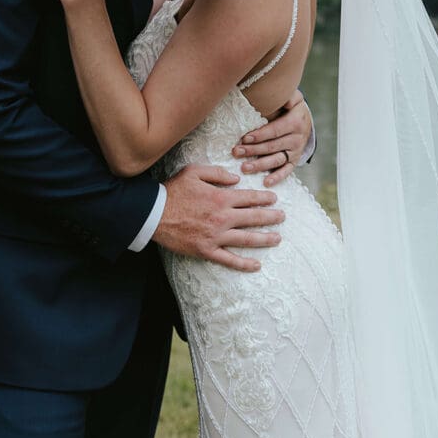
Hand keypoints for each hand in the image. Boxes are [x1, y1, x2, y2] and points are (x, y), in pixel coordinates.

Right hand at [153, 164, 284, 271]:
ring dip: (264, 239)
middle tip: (283, 217)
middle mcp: (222, 218)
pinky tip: (256, 265)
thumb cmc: (173, 190)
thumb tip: (236, 179)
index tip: (274, 199)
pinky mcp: (207, 250)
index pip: (248, 198)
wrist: (154, 214)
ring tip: (277, 238)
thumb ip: (217, 174)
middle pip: (253, 218)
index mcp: (220, 198)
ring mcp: (216, 236)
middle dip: (271, 217)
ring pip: (246, 239)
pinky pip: (229, 259)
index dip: (263, 198)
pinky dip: (244, 264)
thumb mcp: (194, 172)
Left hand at [232, 89, 311, 187]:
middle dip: (253, 150)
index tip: (244, 138)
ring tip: (245, 168)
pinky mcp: (294, 160)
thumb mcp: (294, 97)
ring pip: (277, 160)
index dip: (259, 135)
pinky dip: (277, 177)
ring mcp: (295, 151)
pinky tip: (266, 182)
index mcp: (295, 122)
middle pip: (272, 146)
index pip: (275, 130)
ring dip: (260, 165)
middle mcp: (296, 138)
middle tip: (236, 152)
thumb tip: (285, 99)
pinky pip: (287, 170)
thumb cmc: (293, 107)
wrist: (306, 119)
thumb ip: (289, 96)